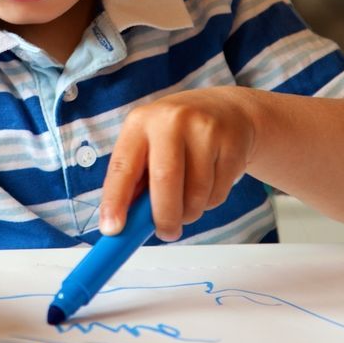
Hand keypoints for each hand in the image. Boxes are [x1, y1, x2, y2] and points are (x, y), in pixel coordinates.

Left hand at [99, 87, 255, 240]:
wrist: (227, 110)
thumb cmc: (178, 134)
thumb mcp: (150, 143)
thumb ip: (136, 179)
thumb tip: (122, 223)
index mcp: (140, 122)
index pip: (123, 166)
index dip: (115, 200)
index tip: (112, 229)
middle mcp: (171, 120)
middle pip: (165, 180)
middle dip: (164, 217)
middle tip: (166, 232)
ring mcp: (204, 129)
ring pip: (195, 193)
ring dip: (190, 212)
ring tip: (188, 201)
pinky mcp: (231, 143)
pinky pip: (218, 193)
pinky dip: (210, 202)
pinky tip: (209, 183)